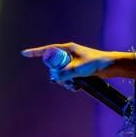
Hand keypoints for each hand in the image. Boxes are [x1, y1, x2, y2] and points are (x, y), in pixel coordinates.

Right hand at [21, 42, 135, 86]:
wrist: (111, 67)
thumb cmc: (96, 63)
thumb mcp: (78, 68)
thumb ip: (65, 73)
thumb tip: (55, 78)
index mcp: (68, 49)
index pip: (48, 50)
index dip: (36, 52)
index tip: (24, 54)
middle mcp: (69, 54)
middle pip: (54, 66)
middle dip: (56, 76)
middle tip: (64, 82)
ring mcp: (73, 62)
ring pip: (61, 73)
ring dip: (64, 81)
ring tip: (73, 86)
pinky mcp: (78, 70)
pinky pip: (68, 77)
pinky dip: (70, 83)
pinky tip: (77, 87)